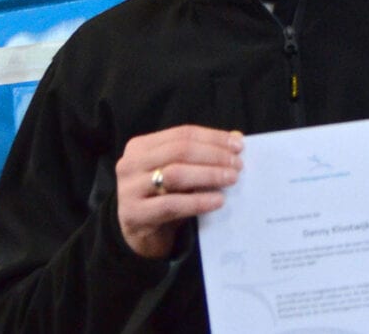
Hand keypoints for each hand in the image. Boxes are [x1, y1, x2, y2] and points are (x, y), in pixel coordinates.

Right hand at [116, 125, 242, 258]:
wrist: (139, 235)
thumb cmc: (163, 198)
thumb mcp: (180, 172)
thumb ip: (202, 155)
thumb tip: (236, 138)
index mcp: (141, 146)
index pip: (183, 134)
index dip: (213, 138)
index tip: (239, 145)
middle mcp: (130, 163)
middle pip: (179, 151)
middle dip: (214, 155)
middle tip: (237, 165)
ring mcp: (129, 189)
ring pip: (175, 174)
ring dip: (208, 174)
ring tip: (231, 179)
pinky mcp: (134, 214)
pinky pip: (171, 204)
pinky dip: (198, 201)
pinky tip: (218, 200)